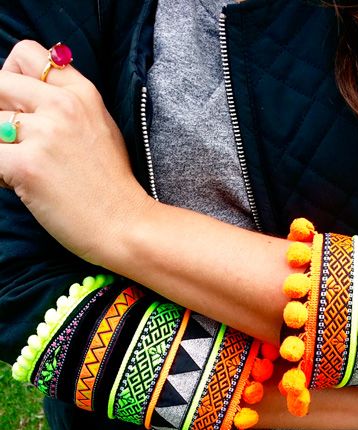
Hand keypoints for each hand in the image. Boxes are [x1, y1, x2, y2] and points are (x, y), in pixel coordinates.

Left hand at [0, 40, 150, 262]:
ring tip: (19, 168)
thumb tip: (25, 101)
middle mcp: (62, 107)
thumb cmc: (113, 189)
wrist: (127, 227)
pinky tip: (18, 185)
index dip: (12, 76)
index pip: (27, 54)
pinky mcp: (27, 166)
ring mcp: (45, 135)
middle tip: (14, 141)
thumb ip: (69, 105)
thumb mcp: (101, 129)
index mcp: (81, 93)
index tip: (20, 106)